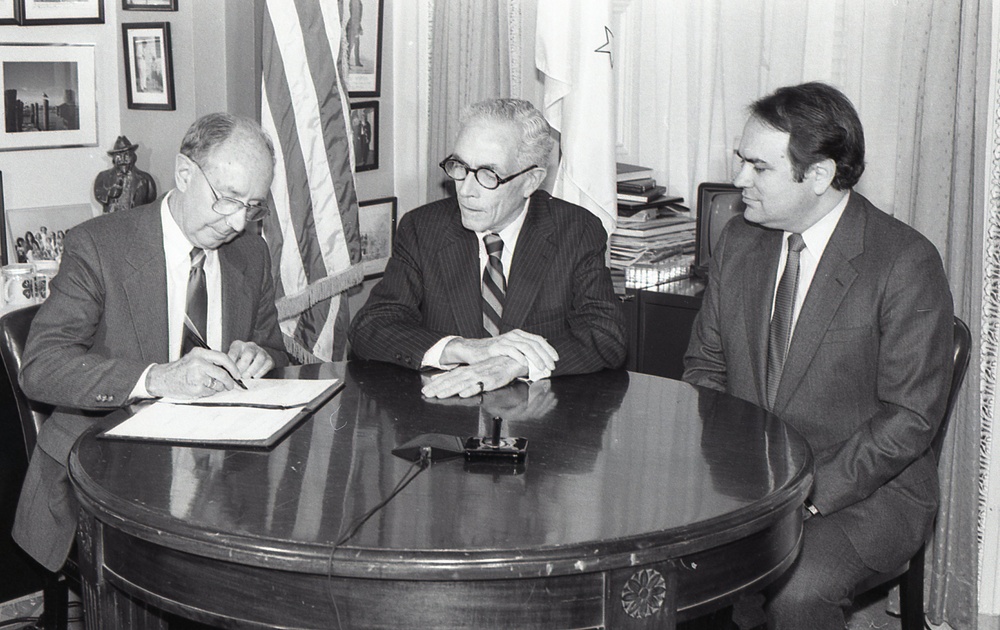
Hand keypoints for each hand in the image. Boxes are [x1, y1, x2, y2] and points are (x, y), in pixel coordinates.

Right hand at [145, 348, 242, 398]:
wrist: (161, 379)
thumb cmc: (178, 370)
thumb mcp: (193, 359)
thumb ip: (209, 361)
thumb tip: (229, 369)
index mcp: (199, 354)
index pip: (223, 358)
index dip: (233, 367)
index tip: (237, 373)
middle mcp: (198, 363)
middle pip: (223, 373)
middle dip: (229, 381)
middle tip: (230, 384)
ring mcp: (197, 376)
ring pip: (217, 384)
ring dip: (217, 387)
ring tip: (207, 385)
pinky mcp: (196, 388)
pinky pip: (210, 392)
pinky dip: (208, 392)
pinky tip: (199, 389)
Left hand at [227, 340, 274, 378]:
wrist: (253, 360)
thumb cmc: (239, 362)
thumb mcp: (231, 360)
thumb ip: (229, 365)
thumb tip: (225, 374)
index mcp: (238, 345)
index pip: (234, 351)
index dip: (231, 362)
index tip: (229, 371)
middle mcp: (250, 346)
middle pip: (248, 353)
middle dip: (243, 366)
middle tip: (238, 376)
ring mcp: (261, 351)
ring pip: (260, 358)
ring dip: (252, 369)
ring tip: (246, 376)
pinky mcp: (269, 358)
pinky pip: (267, 364)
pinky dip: (261, 372)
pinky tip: (255, 377)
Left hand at [421, 356, 525, 398]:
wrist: (513, 361)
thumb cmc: (494, 367)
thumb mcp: (475, 370)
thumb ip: (460, 376)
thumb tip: (441, 380)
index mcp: (467, 371)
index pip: (449, 377)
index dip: (436, 384)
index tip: (425, 390)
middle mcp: (472, 373)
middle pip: (453, 381)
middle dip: (438, 388)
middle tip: (426, 393)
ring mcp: (482, 376)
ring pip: (463, 384)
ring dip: (451, 389)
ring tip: (440, 395)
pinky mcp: (492, 381)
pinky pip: (481, 385)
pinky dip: (472, 389)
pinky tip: (464, 394)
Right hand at [441, 329, 558, 373]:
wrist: (473, 350)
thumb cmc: (493, 353)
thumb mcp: (511, 350)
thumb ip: (523, 353)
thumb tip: (539, 362)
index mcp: (519, 335)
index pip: (538, 340)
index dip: (549, 349)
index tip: (555, 359)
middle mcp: (514, 335)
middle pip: (534, 344)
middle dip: (545, 356)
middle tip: (551, 366)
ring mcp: (506, 340)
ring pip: (525, 347)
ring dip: (536, 358)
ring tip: (541, 367)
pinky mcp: (497, 347)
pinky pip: (512, 351)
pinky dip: (520, 357)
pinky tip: (525, 364)